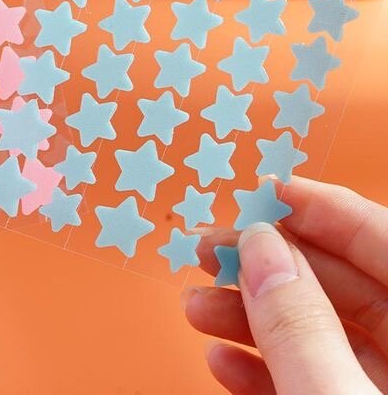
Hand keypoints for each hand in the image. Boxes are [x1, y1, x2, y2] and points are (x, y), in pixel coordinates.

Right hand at [182, 176, 387, 393]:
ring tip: (195, 307)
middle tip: (209, 250)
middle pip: (343, 288)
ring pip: (319, 336)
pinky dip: (263, 368)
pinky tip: (221, 358)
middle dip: (267, 266)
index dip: (326, 209)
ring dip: (250, 318)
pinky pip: (311, 383)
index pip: (386, 243)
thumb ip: (301, 328)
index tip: (267, 190)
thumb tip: (259, 246)